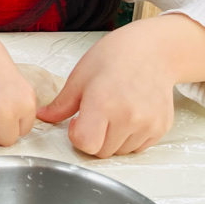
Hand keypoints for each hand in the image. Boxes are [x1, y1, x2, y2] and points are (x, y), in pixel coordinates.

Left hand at [37, 24, 177, 157]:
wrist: (151, 51)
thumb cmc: (114, 57)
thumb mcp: (80, 77)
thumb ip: (61, 104)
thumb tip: (43, 117)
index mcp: (103, 103)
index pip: (86, 144)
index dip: (76, 135)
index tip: (77, 121)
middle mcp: (128, 118)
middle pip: (101, 151)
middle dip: (93, 138)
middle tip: (94, 115)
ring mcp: (148, 125)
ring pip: (120, 152)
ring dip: (111, 140)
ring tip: (113, 112)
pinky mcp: (161, 128)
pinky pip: (139, 148)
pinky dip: (129, 138)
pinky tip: (127, 115)